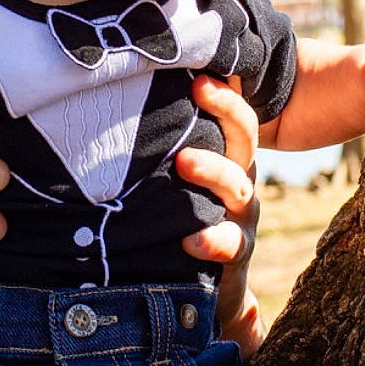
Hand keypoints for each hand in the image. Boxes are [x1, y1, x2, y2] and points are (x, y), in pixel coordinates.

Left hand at [176, 75, 266, 356]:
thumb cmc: (180, 222)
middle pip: (244, 142)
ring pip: (240, 190)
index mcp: (227, 161)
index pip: (235, 118)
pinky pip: (232, 246)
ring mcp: (240, 221)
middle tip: (198, 91)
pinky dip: (213, 241)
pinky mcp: (235, 258)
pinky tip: (191, 240)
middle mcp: (239, 185)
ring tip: (183, 161)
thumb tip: (120, 97)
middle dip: (225, 112)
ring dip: (214, 172)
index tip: (200, 72)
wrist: (203, 293)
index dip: (224, 94)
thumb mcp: (174, 185)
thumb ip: (162, 150)